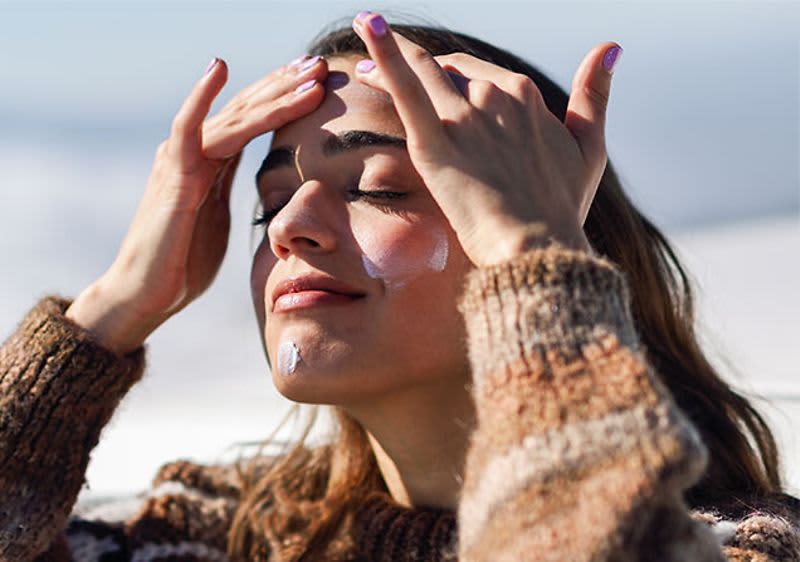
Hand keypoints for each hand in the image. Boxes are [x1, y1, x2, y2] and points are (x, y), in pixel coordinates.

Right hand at [66, 56, 327, 353]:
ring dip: (274, 94)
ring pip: (234, 117)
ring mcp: (182, 160)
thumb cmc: (182, 262)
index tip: (318, 81)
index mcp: (211, 162)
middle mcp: (196, 152)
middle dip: (286, 85)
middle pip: (247, 109)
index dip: (284, 97)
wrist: (147, 294)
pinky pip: (187, 130)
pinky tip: (219, 68)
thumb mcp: (217, 217)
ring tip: (309, 74)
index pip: (252, 120)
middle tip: (322, 64)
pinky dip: (201, 97)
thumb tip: (256, 183)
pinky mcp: (173, 177)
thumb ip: (229, 190)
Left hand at [351, 12, 620, 265]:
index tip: (433, 77)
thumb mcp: (589, 148)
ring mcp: (464, 117)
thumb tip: (610, 48)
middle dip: (417, 65)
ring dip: (389, 54)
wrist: (537, 247)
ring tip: (363, 46)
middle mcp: (494, 96)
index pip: (478, 73)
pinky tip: (367, 25)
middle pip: (446, 71)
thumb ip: (595, 95)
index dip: (452, 72)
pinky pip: (406, 89)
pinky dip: (385, 54)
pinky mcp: (435, 143)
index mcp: (525, 95)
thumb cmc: (562, 208)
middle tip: (379, 65)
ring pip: (421, 71)